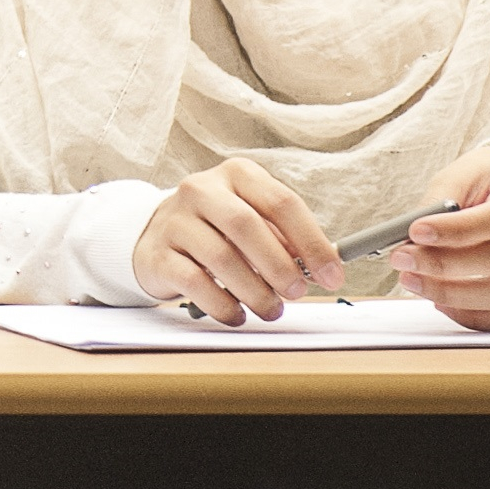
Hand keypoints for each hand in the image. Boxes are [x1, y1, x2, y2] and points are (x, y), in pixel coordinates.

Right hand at [131, 157, 340, 324]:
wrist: (157, 235)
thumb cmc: (218, 228)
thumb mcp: (253, 220)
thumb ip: (285, 239)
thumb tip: (322, 268)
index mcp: (237, 175)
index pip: (282, 203)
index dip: (312, 242)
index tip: (332, 274)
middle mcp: (202, 190)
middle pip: (246, 225)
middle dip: (280, 265)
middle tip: (297, 292)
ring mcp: (175, 220)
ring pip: (221, 257)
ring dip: (255, 291)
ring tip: (271, 309)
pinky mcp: (158, 254)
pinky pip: (195, 283)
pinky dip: (223, 304)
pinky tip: (237, 314)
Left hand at [387, 145, 489, 331]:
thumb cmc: (484, 179)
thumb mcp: (460, 175)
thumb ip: (437, 204)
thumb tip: (408, 240)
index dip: (455, 230)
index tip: (415, 231)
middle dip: (442, 264)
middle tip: (401, 260)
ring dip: (452, 295)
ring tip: (413, 281)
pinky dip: (472, 316)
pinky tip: (441, 302)